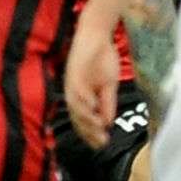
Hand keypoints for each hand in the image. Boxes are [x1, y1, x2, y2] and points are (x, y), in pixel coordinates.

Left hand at [64, 19, 120, 149]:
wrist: (97, 35)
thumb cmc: (102, 59)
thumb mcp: (109, 85)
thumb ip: (107, 103)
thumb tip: (108, 123)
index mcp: (81, 98)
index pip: (82, 121)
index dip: (91, 134)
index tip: (102, 145)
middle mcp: (73, 94)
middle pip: (78, 118)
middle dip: (89, 132)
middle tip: (101, 143)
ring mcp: (72, 84)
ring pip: (76, 107)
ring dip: (87, 120)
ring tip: (99, 130)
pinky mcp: (73, 74)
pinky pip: (78, 91)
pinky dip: (85, 101)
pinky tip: (94, 109)